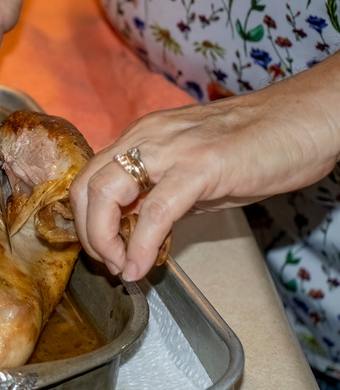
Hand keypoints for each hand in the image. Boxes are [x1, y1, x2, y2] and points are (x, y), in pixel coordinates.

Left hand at [70, 53, 339, 280]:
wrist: (305, 120)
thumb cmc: (256, 145)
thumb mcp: (193, 171)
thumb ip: (161, 195)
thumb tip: (137, 230)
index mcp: (141, 137)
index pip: (88, 177)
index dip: (84, 219)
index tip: (101, 250)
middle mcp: (146, 137)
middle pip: (86, 186)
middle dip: (87, 234)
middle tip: (106, 263)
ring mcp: (171, 150)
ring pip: (107, 194)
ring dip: (104, 241)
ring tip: (120, 268)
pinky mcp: (200, 166)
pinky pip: (156, 211)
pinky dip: (140, 245)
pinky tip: (139, 267)